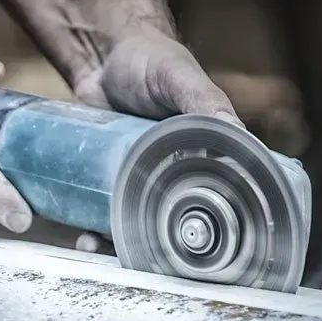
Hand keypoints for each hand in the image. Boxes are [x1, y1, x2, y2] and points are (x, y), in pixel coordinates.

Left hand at [69, 28, 239, 254]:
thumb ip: (202, 100)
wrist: (100, 56)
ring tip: (107, 252)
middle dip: (168, 249)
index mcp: (207, 153)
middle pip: (177, 221)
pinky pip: (107, 214)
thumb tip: (235, 132)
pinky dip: (97, 233)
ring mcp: (142, 180)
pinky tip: (86, 242)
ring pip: (140, 224)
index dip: (220, 227)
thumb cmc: (149, 59)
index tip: (213, 256)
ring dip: (126, 246)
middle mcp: (178, 173)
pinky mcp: (111, 181)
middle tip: (153, 264)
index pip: (222, 196)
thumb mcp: (178, 76)